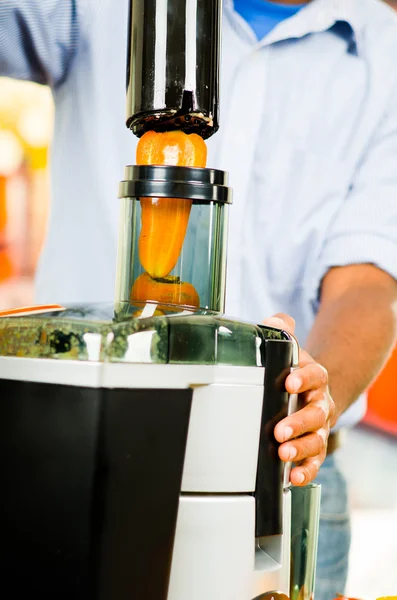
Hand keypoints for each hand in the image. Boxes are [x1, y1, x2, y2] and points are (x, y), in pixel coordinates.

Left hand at [263, 313, 335, 485]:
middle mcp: (321, 404)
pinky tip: (293, 477)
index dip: (304, 378)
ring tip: (283, 453)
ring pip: (316, 439)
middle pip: (316, 413)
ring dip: (300, 448)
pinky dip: (305, 470)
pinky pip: (314, 461)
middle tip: (280, 429)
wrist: (312, 392)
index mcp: (315, 378)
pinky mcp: (313, 447)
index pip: (316, 375)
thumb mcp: (290, 349)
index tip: (289, 382)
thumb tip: (275, 320)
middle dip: (299, 422)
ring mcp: (318, 428)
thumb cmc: (295, 371)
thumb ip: (283, 331)